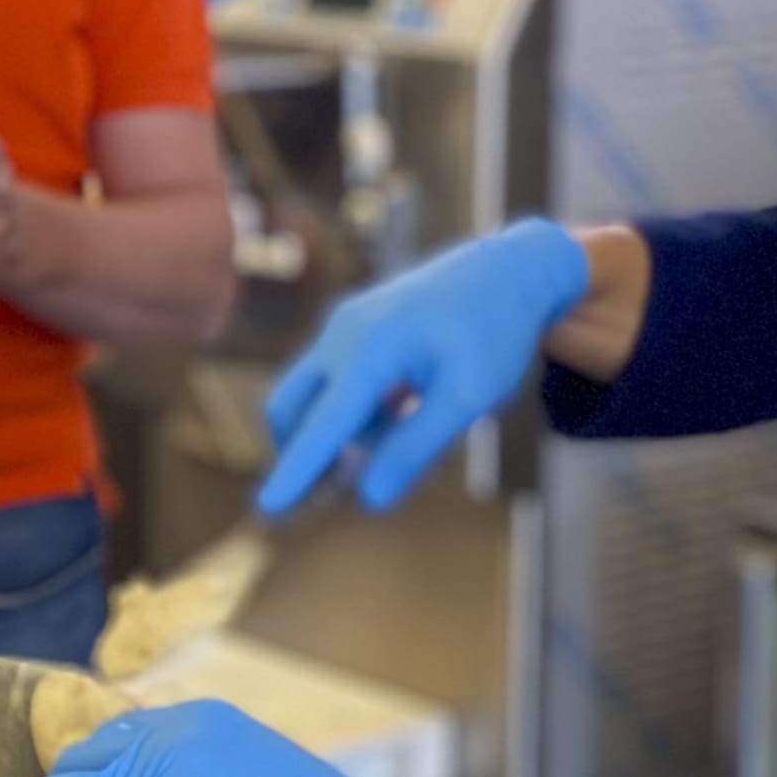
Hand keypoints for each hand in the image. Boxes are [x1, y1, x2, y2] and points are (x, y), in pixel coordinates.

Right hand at [259, 218, 592, 514]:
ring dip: (332, 431)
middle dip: (300, 452)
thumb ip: (416, 448)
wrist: (509, 268)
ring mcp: (344, 325)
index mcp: (371, 350)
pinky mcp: (354, 325)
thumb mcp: (467, 398)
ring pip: (310, 394)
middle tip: (326, 495)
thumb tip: (368, 498)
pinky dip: (351, 409)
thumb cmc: (494, 332)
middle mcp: (344, 333)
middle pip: (291, 407)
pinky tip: (401, 409)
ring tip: (398, 433)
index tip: (267, 508)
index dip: (295, 470)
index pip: (323, 425)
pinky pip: (333, 378)